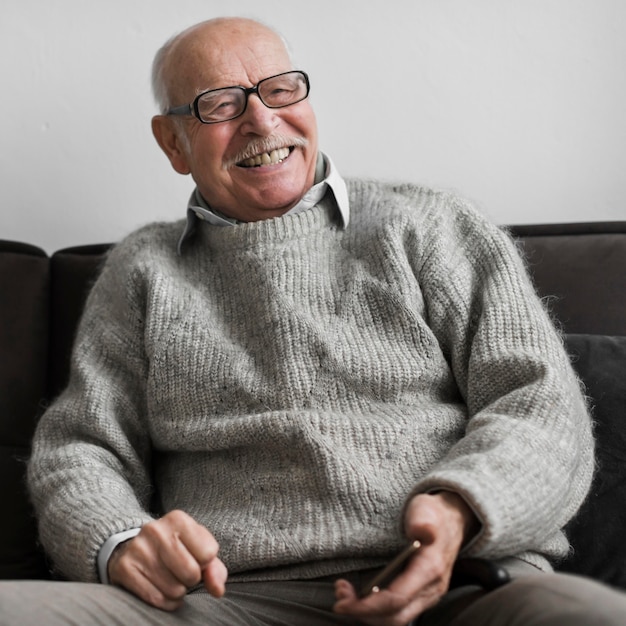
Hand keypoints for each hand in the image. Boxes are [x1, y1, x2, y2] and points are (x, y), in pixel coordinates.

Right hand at [108, 509, 227, 610]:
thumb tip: (218, 589)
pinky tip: (161, 591)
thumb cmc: (173, 549)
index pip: (209, 553)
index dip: (205, 563)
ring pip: (174, 589)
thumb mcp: (196, 548)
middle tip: (182, 573)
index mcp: (178, 519)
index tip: (194, 558)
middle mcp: (156, 530)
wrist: (131, 547)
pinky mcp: (124, 568)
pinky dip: (165, 602)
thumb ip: (214, 568)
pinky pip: (156, 599)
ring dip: (178, 592)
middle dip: (191, 579)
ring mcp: (138, 549)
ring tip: (170, 580)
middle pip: (192, 573)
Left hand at [334, 491, 478, 625]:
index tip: (343, 602)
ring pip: (395, 619)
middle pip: (394, 617)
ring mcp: (426, 595)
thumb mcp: (427, 509)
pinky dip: (375, 610)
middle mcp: (430, 590)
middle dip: (363, 613)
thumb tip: (422, 530)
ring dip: (368, 614)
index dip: (368, 606)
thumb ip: (423, 520)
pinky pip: (397, 612)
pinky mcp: (419, 595)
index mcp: (429, 570)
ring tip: (346, 594)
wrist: (452, 519)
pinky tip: (360, 595)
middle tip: (340, 597)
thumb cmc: (434, 514)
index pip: (397, 599)